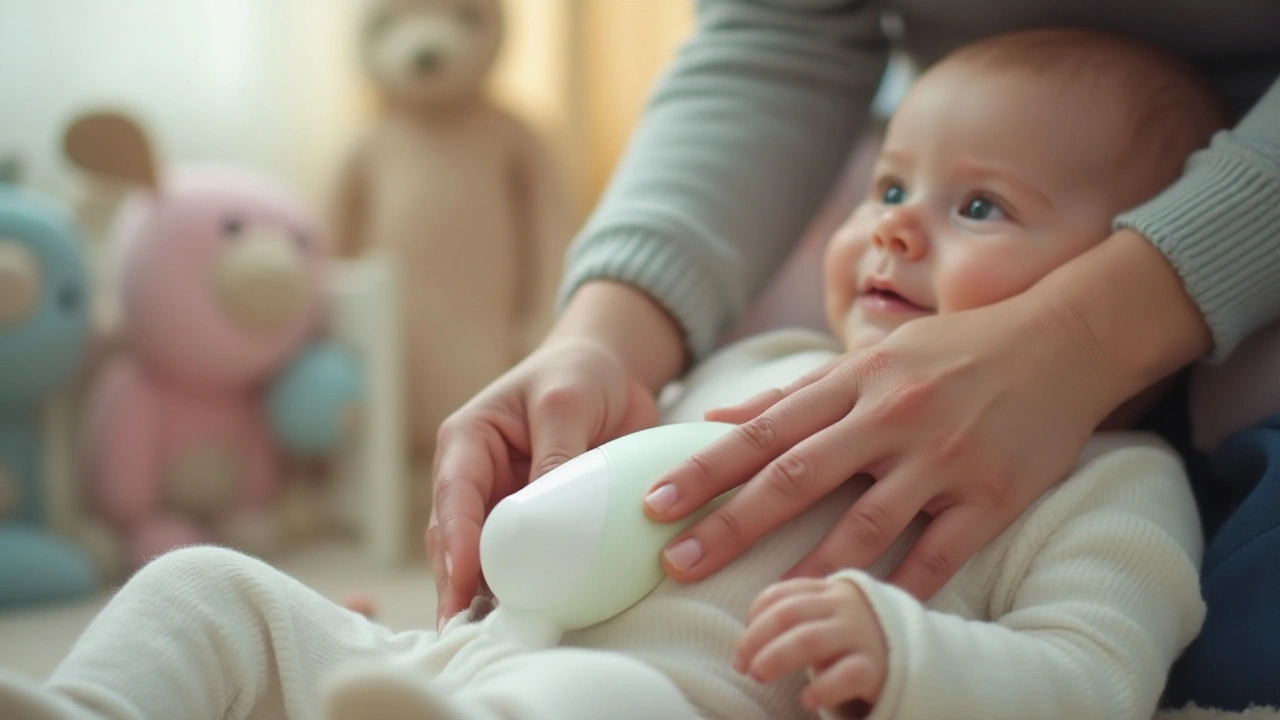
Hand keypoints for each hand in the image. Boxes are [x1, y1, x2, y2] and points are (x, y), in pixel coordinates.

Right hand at [428, 337, 658, 628]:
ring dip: (487, 596)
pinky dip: (526, 590)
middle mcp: (475, 480)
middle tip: (467, 631)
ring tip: (495, 638)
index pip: (454, 497)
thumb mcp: (565, 403)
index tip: (461, 580)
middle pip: (456, 540)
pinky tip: (531, 621)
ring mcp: (502, 506)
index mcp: (467, 442)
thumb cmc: (577, 375)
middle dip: (458, 584)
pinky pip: (525, 563)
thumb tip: (546, 512)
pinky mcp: (534, 526)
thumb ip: (555, 452)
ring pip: (484, 560)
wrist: (612, 374)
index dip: (456, 541)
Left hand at [645, 295, 1114, 598]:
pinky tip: (858, 614)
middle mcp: (893, 416)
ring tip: (760, 607)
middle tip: (676, 562)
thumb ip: (794, 392)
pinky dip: (898, 588)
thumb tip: (716, 417)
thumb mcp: (872, 355)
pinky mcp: (992, 495)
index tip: (655, 503)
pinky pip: (938, 554)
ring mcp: (943, 458)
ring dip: (805, 567)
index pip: (764, 429)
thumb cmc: (955, 349)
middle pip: (797, 476)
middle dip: (731, 522)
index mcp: (856, 380)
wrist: (1064, 340)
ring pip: (863, 524)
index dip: (706, 469)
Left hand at [736, 578, 887, 711]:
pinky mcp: (879, 666)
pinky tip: (806, 701)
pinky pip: (847, 674)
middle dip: (755, 639)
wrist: (916, 657)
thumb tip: (748, 640)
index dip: (752, 618)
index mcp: (827, 591)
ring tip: (759, 676)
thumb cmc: (855, 640)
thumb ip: (797, 616)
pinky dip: (822, 688)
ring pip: (809, 639)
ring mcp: (862, 634)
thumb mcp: (829, 617)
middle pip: (787, 614)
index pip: (778, 594)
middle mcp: (844, 606)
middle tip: (742, 666)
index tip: (741, 648)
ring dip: (776, 657)